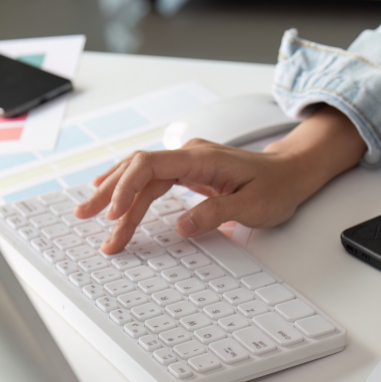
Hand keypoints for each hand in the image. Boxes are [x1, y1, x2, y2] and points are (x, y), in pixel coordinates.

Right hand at [74, 105, 365, 253]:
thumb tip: (182, 226)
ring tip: (90, 216)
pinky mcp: (189, 172)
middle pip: (138, 170)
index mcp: (202, 158)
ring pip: (141, 176)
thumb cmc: (277, 187)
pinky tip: (112, 198)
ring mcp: (187, 162)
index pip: (151, 166)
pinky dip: (130, 191)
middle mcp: (189, 155)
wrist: (292, 173)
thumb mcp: (253, 206)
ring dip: (116, 196)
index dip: (128, 188)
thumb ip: (216, 213)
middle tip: (88, 219)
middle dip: (111, 195)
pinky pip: (151, 180)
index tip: (116, 213)